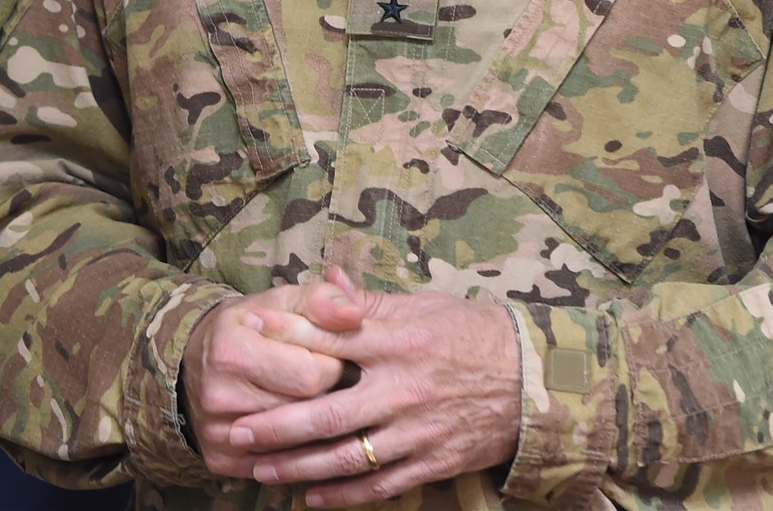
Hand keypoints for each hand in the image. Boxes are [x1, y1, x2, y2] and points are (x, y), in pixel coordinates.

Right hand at [180, 281, 365, 479]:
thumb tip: (354, 315)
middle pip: (305, 411)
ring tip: (315, 402)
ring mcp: (218, 433)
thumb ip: (321, 301)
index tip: (331, 357)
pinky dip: (296, 451)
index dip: (333, 366)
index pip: (311, 374)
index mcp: (232, 350)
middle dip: (327, 396)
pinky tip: (298, 432)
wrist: (193, 362)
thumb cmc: (249, 328)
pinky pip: (277, 466)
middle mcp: (219, 395)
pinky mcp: (221, 460)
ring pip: (295, 443)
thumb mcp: (281, 302)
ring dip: (315, 426)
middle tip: (327, 381)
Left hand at [231, 267, 521, 505]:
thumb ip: (370, 301)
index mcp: (398, 340)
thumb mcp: (424, 306)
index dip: (285, 336)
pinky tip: (312, 498)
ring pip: (347, 456)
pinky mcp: (434, 461)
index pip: (330, 339)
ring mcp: (418, 430)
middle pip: (327, 412)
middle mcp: (403, 388)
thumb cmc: (473, 334)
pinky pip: (381, 484)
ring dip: (299, 467)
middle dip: (276, 425)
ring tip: (260, 470)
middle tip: (236, 429)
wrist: (536, 380)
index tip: (246, 333)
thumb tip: (327, 282)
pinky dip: (344, 495)